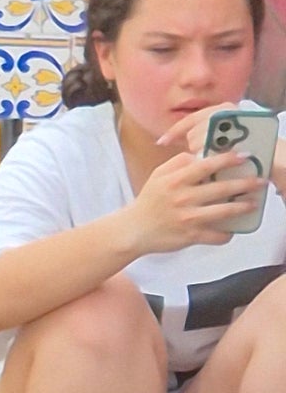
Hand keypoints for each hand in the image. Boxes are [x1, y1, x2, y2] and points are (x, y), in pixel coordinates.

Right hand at [128, 143, 267, 255]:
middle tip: (259, 181)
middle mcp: (183, 198)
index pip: (206, 166)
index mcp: (176, 181)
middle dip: (244, 184)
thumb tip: (201, 155)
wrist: (133, 230)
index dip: (227, 160)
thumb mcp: (158, 175)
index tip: (244, 157)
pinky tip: (232, 230)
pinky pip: (215, 236)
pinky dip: (227, 234)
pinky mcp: (190, 237)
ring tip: (252, 204)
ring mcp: (187, 219)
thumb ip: (179, 162)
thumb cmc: (149, 201)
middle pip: (221, 189)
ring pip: (223, 212)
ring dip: (242, 207)